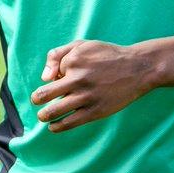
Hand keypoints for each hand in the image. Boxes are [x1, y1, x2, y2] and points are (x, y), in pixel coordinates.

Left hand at [30, 40, 155, 132]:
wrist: (137, 68)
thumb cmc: (106, 55)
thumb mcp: (80, 45)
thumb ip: (56, 55)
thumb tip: (44, 78)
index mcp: (73, 61)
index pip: (52, 74)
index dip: (56, 75)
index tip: (64, 76)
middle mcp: (78, 79)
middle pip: (45, 94)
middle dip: (37, 99)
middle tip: (36, 100)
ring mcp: (87, 97)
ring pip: (55, 110)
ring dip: (44, 115)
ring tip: (42, 116)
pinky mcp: (96, 111)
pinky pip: (70, 122)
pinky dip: (57, 126)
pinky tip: (52, 127)